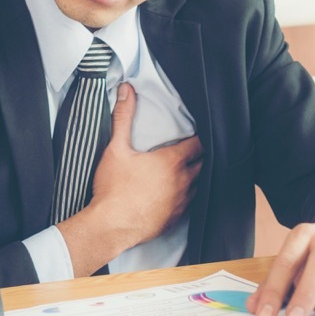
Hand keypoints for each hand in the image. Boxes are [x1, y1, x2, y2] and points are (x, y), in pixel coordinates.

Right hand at [57, 83, 202, 275]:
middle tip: (195, 149)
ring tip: (190, 169)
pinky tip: (180, 193)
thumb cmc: (113, 187)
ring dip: (197, 176)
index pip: (198, 144)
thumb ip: (123, 117)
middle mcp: (183, 181)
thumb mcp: (115, 148)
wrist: (110, 226)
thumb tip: (126, 89)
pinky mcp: (176, 218)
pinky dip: (189, 195)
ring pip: (200, 184)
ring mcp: (182, 202)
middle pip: (204, 164)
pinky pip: (191, 203)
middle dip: (202, 155)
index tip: (198, 132)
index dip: (199, 137)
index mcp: (172, 162)